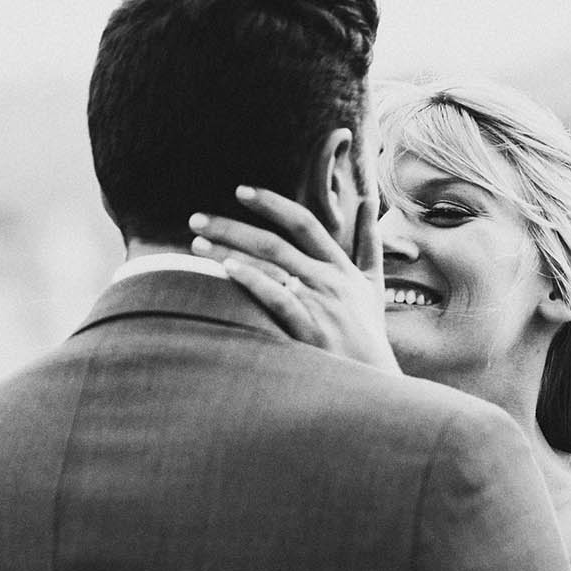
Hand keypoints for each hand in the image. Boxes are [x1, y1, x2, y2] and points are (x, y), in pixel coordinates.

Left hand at [189, 186, 399, 373]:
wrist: (373, 378)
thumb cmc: (368, 331)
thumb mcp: (374, 283)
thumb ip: (370, 242)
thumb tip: (371, 202)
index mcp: (341, 266)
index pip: (305, 224)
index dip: (272, 204)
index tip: (240, 191)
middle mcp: (329, 280)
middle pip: (275, 243)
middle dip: (232, 228)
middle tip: (196, 219)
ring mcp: (319, 304)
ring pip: (269, 267)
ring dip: (229, 253)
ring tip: (196, 245)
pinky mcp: (310, 329)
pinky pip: (277, 298)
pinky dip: (253, 281)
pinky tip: (226, 270)